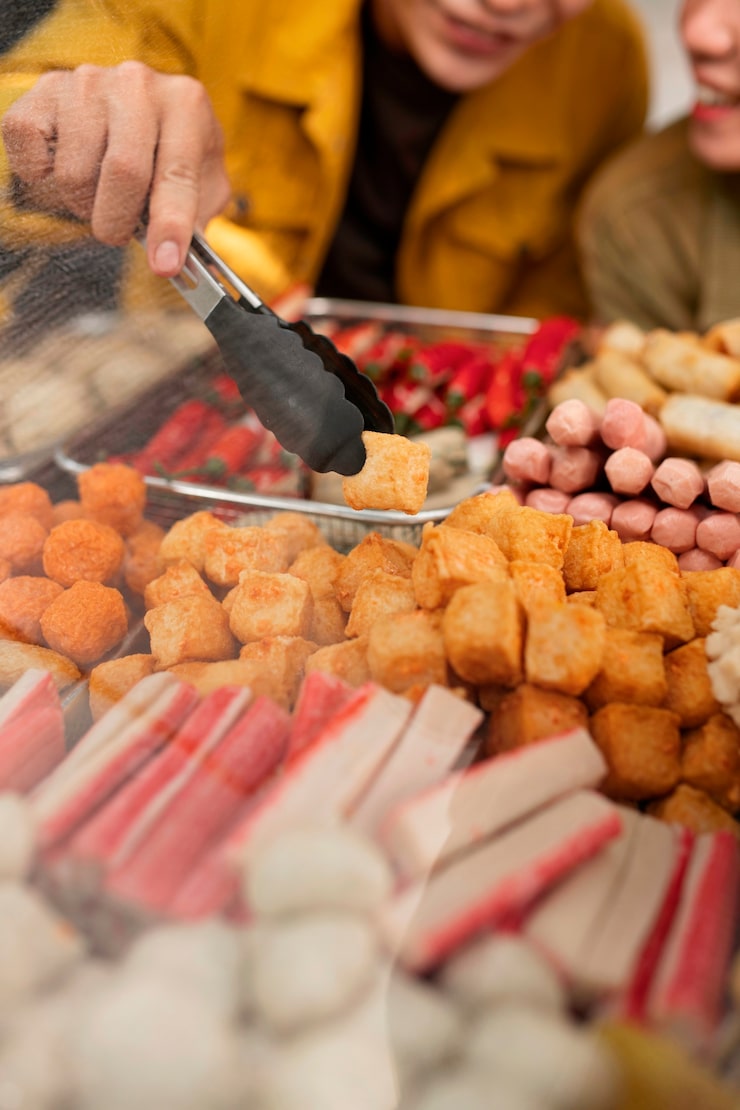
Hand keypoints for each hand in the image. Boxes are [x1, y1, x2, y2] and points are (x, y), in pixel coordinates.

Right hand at [1, 61, 231, 276]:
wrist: (136, 104)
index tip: (164, 265)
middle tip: (117, 232)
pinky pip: (32, 157)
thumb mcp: (203, 180)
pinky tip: (64, 167)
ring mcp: (88, 83)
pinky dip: (42, 179)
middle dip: (118, 222)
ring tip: (97, 191)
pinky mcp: (45, 91)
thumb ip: (198, 218)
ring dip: (82, 204)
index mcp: (185, 104)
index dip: (170, 227)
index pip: (178, 176)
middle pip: (123, 172)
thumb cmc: (171, 148)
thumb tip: (181, 259)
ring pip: (74, 173)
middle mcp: (137, 84)